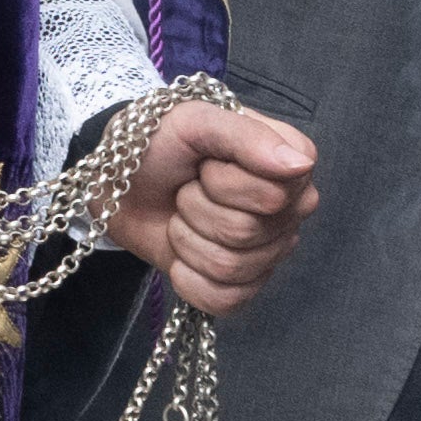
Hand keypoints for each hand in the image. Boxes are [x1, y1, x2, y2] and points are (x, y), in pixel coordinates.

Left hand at [100, 92, 320, 312]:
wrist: (120, 183)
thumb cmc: (159, 145)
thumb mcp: (194, 121)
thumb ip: (246, 135)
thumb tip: (300, 163)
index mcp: (291, 161)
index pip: (273, 195)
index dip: (223, 183)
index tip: (204, 164)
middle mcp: (290, 207)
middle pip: (248, 232)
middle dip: (197, 209)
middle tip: (186, 189)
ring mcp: (270, 248)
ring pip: (233, 268)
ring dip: (187, 240)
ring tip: (182, 215)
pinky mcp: (245, 284)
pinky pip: (225, 300)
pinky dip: (188, 278)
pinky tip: (181, 255)